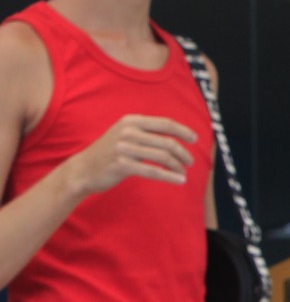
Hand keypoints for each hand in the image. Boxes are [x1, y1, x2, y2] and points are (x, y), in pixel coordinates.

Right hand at [64, 114, 197, 193]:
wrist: (83, 169)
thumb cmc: (110, 153)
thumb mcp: (125, 134)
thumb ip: (146, 132)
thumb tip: (177, 135)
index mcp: (131, 121)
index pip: (165, 123)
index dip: (183, 131)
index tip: (194, 139)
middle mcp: (128, 132)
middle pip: (167, 142)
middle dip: (183, 153)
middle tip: (190, 162)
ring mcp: (124, 148)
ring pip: (163, 157)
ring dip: (178, 166)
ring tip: (183, 172)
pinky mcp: (122, 165)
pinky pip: (153, 171)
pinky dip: (170, 177)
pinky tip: (180, 181)